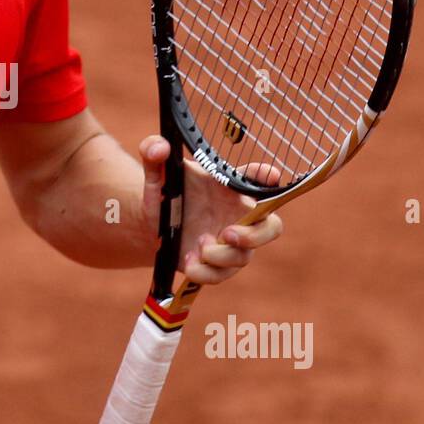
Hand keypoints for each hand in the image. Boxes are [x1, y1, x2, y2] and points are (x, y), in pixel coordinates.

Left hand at [138, 134, 283, 285]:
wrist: (152, 223)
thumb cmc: (166, 191)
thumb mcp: (158, 171)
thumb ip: (153, 152)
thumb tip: (158, 147)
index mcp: (230, 188)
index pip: (258, 179)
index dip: (267, 177)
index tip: (269, 175)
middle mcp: (238, 216)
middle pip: (271, 228)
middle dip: (255, 236)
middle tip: (227, 233)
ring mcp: (231, 244)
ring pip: (244, 257)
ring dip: (219, 256)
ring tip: (197, 245)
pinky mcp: (217, 266)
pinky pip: (221, 276)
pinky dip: (205, 272)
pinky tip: (189, 261)